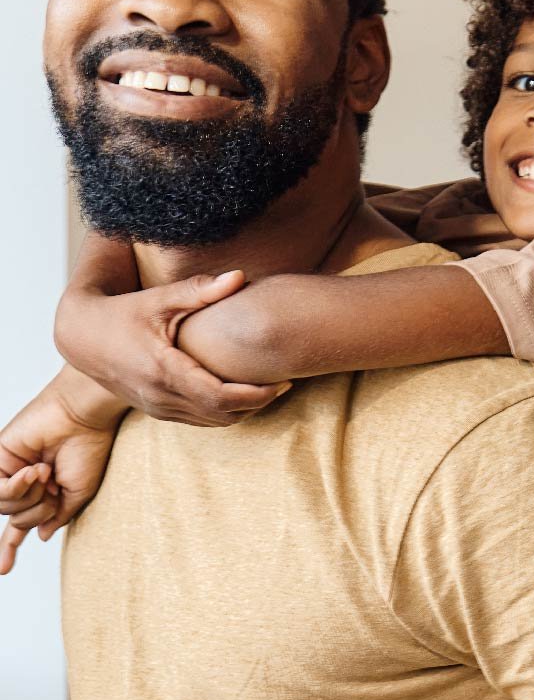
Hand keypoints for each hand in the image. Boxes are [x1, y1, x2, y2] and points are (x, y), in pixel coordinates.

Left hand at [0, 370, 121, 573]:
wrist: (83, 418)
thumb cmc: (89, 449)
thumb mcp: (78, 494)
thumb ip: (58, 516)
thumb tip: (41, 537)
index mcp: (43, 491)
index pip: (21, 523)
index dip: (9, 546)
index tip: (3, 569)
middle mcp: (23, 481)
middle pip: (16, 518)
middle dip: (37, 511)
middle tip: (52, 489)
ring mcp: (8, 470)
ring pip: (5, 507)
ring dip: (29, 497)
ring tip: (44, 473)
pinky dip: (18, 486)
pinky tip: (35, 470)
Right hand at [55, 270, 288, 425]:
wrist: (81, 338)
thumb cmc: (122, 314)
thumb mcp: (158, 300)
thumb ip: (199, 290)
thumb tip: (239, 276)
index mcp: (164, 370)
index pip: (220, 396)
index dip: (256, 394)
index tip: (283, 382)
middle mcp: (161, 396)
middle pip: (223, 414)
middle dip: (258, 403)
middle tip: (285, 385)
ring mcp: (158, 408)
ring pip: (213, 422)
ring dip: (244, 411)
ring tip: (270, 390)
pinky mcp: (157, 412)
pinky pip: (199, 422)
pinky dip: (224, 414)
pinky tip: (242, 395)